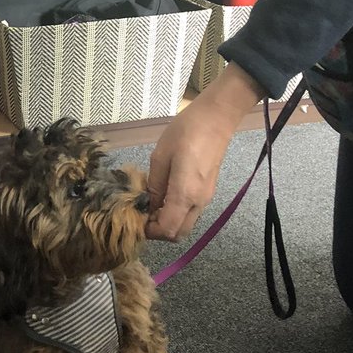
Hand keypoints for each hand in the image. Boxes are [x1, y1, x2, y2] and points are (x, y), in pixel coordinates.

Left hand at [145, 64, 264, 241]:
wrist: (216, 119)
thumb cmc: (185, 133)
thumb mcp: (160, 157)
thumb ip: (153, 186)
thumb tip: (147, 206)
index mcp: (185, 195)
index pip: (167, 230)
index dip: (150, 231)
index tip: (136, 218)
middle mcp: (198, 203)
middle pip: (178, 233)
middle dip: (158, 230)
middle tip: (143, 213)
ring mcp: (206, 198)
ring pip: (185, 224)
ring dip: (168, 221)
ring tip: (152, 202)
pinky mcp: (208, 191)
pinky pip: (191, 212)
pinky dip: (176, 212)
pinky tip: (165, 194)